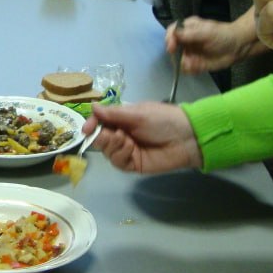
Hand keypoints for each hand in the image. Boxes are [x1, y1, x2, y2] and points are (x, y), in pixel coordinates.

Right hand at [83, 102, 202, 173]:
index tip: (86, 128)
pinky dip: (120, 155)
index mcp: (123, 119)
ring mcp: (127, 150)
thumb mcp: (137, 113)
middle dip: (101, 136)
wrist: (186, 138)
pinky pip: (117, 162)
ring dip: (112, 145)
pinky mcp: (133, 165)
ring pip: (107, 151)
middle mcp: (122, 134)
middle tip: (110, 133)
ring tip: (124, 139)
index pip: (100, 122)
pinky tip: (129, 149)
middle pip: (100, 138)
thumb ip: (114, 113)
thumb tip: (92, 107)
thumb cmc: (164, 119)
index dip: (92, 125)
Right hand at [168, 14, 262, 74]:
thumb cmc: (223, 35)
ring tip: (194, 63)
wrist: (238, 47)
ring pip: (178, 60)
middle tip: (184, 58)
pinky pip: (187, 68)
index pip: (172, 32)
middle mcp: (186, 40)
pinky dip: (190, 69)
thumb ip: (190, 34)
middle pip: (172, 47)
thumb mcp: (207, 32)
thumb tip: (174, 35)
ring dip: (183, 63)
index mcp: (187, 28)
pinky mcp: (195, 63)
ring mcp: (190, 52)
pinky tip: (197, 67)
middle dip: (176, 54)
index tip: (172, 47)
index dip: (169, 39)